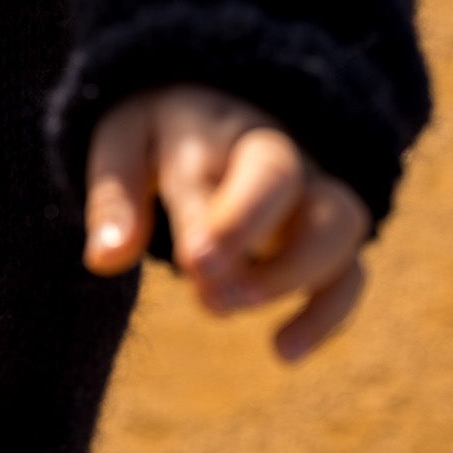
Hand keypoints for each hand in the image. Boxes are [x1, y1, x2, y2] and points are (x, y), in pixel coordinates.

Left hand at [80, 84, 371, 361]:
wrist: (213, 101)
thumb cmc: (158, 134)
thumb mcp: (121, 144)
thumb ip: (113, 197)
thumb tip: (103, 261)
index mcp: (215, 130)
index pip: (227, 166)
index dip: (225, 221)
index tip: (199, 266)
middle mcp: (271, 154)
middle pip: (286, 182)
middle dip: (257, 241)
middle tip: (215, 298)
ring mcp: (309, 191)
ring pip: (337, 223)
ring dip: (296, 278)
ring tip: (237, 316)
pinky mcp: (327, 232)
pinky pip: (349, 270)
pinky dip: (326, 314)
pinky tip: (282, 351)